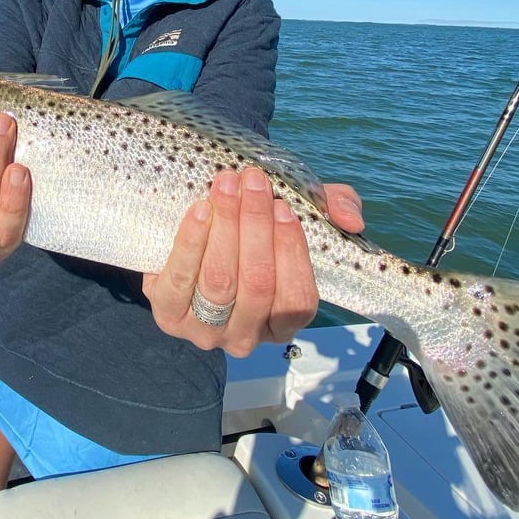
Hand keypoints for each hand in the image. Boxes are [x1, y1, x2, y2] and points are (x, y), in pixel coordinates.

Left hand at [142, 170, 363, 356]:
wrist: (190, 234)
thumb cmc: (251, 230)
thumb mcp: (293, 216)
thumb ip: (333, 209)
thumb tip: (350, 219)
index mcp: (282, 322)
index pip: (297, 299)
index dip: (292, 252)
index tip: (285, 206)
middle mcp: (246, 336)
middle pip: (256, 284)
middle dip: (255, 226)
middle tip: (252, 181)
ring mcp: (205, 331)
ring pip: (220, 281)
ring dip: (225, 226)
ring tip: (226, 185)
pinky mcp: (168, 316)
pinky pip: (180, 280)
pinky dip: (191, 242)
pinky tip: (200, 209)